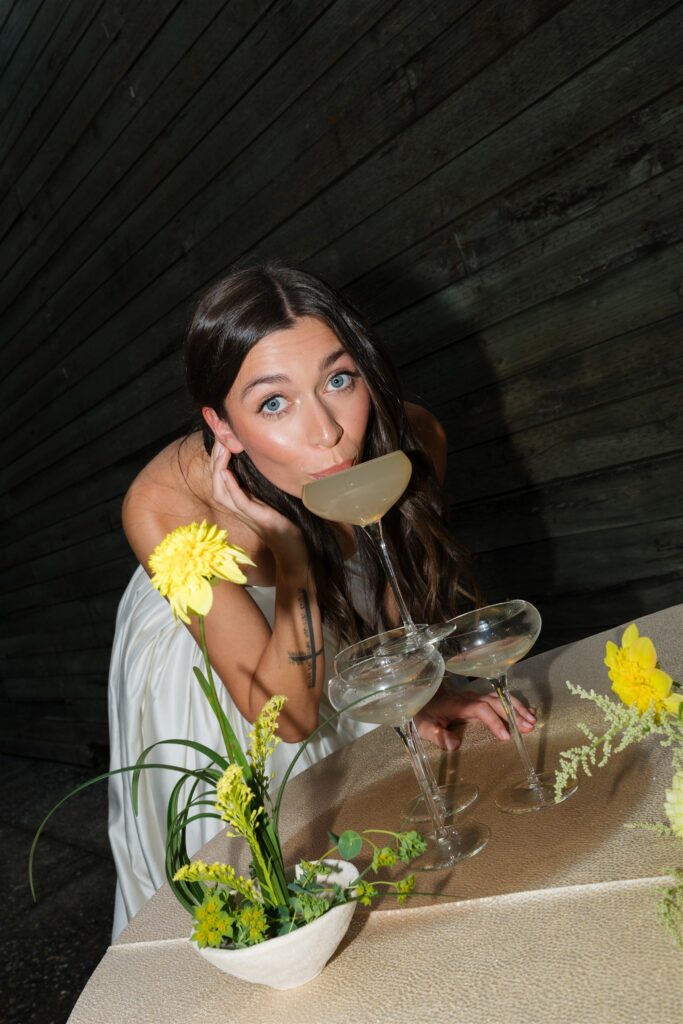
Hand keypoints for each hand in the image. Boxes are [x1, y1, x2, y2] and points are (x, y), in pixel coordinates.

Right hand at [210, 442, 306, 563]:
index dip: (218, 456)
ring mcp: (244, 512)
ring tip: (221, 448)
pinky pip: (236, 499)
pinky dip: (229, 485)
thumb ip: (261, 482)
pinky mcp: (254, 516)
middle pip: (216, 479)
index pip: (221, 474)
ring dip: (218, 467)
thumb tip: (262, 458)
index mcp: (240, 499)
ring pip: (220, 489)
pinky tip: (226, 472)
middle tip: (219, 436)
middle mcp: (237, 505)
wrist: (294, 546)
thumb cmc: (285, 520)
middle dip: (215, 457)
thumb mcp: (270, 496)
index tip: (222, 435)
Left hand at [414, 685, 535, 750]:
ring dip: (517, 708)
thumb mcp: (424, 726)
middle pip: (495, 701)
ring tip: (532, 721)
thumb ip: (437, 735)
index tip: (506, 736)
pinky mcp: (479, 698)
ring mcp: (475, 696)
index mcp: (458, 704)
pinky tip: (528, 712)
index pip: (481, 709)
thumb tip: (455, 744)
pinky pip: (499, 698)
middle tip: (528, 727)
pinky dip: (514, 704)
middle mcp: (469, 697)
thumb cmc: (424, 713)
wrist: (422, 696)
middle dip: (512, 713)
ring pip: (500, 698)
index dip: (494, 721)